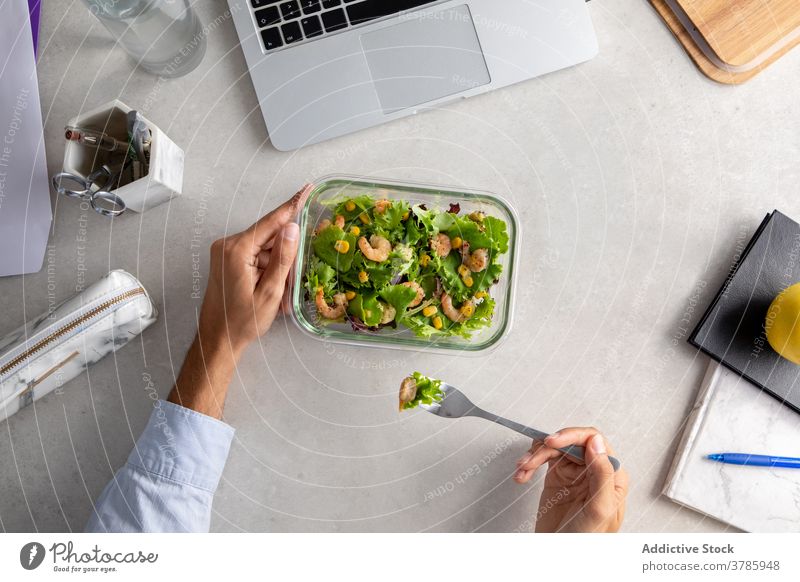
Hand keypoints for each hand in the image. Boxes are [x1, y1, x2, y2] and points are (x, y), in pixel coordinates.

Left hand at [197, 185, 310, 355]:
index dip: (292, 205)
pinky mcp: (226, 261)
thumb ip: (282, 258)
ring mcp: (225, 252)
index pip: (271, 222)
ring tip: (281, 297)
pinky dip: (268, 272)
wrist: (217, 339)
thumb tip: (292, 227)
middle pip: (269, 237)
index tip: (307, 188)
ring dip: (277, 269)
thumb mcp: (270, 292)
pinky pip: (256, 257)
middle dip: (285, 257)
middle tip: (291, 283)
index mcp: (237, 250)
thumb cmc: (243, 321)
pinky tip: (272, 292)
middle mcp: (228, 245)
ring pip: (264, 249)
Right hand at [514, 427, 628, 532]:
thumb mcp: (599, 509)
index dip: (572, 436)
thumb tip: (596, 442)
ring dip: (534, 456)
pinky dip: (530, 464)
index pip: (594, 441)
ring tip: (522, 469)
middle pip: (570, 442)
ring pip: (553, 449)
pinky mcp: (557, 478)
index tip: (552, 442)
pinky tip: (522, 475)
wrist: (562, 557)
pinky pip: (543, 460)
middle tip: (530, 459)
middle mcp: (594, 470)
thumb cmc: (587, 540)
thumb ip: (602, 474)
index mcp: (612, 475)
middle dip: (547, 448)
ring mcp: (574, 474)